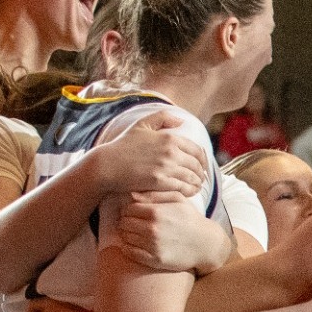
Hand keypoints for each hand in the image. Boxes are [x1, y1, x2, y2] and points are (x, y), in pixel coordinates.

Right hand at [96, 112, 210, 200]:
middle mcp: (171, 152)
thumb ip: (163, 118)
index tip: (203, 166)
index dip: (203, 160)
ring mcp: (166, 167)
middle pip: (196, 165)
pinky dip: (189, 191)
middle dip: (201, 173)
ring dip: (197, 183)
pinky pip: (182, 188)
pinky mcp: (160, 182)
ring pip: (191, 177)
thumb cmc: (124, 145)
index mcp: (170, 137)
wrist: (108, 164)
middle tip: (202, 179)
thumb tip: (182, 122)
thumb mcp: (143, 124)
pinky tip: (189, 193)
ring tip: (197, 187)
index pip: (196, 150)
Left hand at [112, 190, 235, 273]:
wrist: (207, 244)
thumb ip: (155, 194)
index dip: (128, 210)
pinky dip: (128, 248)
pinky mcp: (155, 260)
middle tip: (133, 223)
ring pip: (125, 238)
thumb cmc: (191, 218)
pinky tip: (136, 245)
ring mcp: (153, 246)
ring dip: (127, 235)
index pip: (127, 209)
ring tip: (136, 234)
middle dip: (126, 222)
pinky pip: (130, 253)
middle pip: (124, 223)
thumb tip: (131, 194)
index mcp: (156, 212)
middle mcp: (152, 229)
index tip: (134, 212)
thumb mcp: (178, 199)